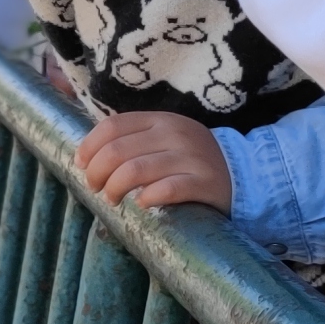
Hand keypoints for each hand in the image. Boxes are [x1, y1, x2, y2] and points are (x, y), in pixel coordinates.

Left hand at [77, 110, 233, 211]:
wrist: (244, 173)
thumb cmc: (192, 160)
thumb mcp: (166, 139)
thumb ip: (135, 140)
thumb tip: (89, 157)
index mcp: (161, 119)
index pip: (112, 126)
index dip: (89, 146)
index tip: (80, 164)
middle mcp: (175, 133)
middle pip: (118, 151)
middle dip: (96, 173)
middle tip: (95, 188)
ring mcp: (191, 157)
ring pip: (135, 170)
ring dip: (114, 188)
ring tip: (113, 199)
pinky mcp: (204, 182)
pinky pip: (166, 189)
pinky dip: (147, 198)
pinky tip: (142, 203)